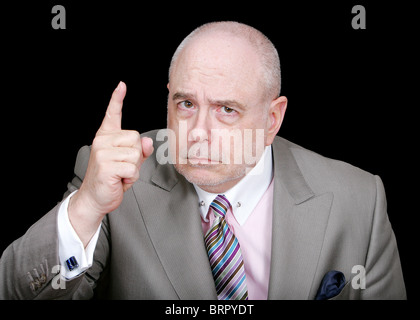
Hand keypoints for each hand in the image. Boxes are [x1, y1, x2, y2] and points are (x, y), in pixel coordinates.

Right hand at [68, 82, 153, 245]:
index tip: (121, 85)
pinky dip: (131, 178)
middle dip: (136, 156)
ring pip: (136, 154)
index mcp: (106, 137)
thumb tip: (148, 142)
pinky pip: (133, 168)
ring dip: (134, 169)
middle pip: (137, 138)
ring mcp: (103, 153)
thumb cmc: (112, 179)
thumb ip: (139, 151)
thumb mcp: (128, 163)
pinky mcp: (106, 166)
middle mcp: (102, 141)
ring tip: (120, 175)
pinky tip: (120, 181)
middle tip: (123, 168)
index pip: (112, 115)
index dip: (116, 100)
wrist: (95, 198)